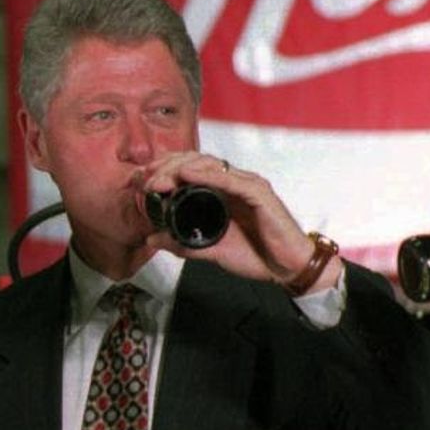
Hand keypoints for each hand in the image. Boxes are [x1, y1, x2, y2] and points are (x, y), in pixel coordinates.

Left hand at [139, 152, 340, 289]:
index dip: (164, 169)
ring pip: (210, 164)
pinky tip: (187, 175)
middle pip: (196, 161)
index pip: (190, 169)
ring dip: (180, 169)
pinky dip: (207, 175)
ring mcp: (248, 185)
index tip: (141, 180)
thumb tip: (151, 239)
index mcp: (224, 192)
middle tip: (143, 180)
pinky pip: (230, 179)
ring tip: (159, 180)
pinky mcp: (260, 193)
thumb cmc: (258, 256)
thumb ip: (182, 244)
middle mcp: (235, 182)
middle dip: (166, 166)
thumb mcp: (211, 250)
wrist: (288, 268)